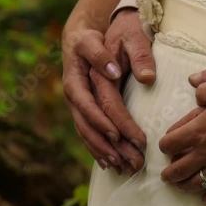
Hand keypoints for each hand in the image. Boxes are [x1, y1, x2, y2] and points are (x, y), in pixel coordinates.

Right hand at [62, 9, 154, 173]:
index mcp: (76, 81)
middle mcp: (74, 96)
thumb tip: (114, 72)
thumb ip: (103, 54)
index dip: (110, 122)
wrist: (78, 38)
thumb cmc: (91, 38)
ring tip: (124, 168)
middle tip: (131, 161)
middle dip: (110, 146)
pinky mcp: (82, 110)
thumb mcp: (95, 40)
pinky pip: (88, 133)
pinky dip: (98, 149)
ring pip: (87, 134)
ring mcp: (76, 105)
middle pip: (90, 127)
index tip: (128, 137)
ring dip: (104, 152)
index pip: (95, 106)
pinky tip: (110, 162)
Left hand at [159, 81, 205, 202]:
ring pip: (195, 183)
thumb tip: (197, 96)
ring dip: (184, 186)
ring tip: (180, 186)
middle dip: (169, 174)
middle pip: (178, 169)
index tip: (167, 146)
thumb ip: (203, 90)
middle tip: (166, 175)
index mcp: (196, 132)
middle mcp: (204, 153)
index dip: (165, 145)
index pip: (169, 144)